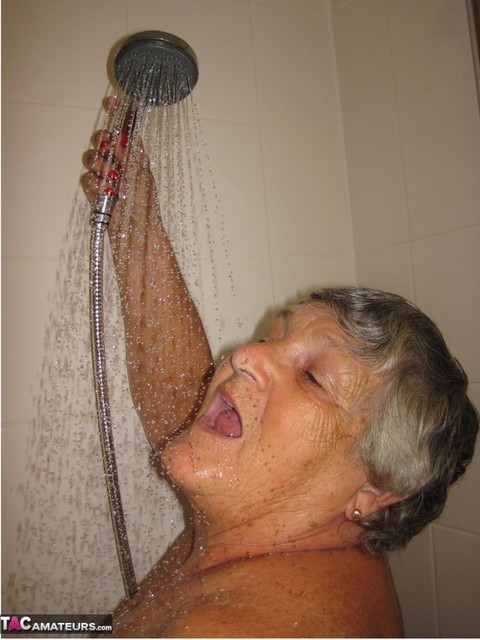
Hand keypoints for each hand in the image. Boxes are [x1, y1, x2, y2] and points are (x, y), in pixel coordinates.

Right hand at [81, 98, 154, 233]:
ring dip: (99, 166)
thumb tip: (121, 134)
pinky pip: (86, 179)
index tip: (110, 103)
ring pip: (90, 158)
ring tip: (112, 181)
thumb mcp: (141, 174)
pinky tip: (105, 193)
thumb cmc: (144, 204)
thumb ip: (130, 153)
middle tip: (111, 155)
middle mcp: (119, 163)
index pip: (122, 129)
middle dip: (102, 145)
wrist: (136, 230)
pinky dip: (94, 185)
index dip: (115, 114)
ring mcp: (106, 177)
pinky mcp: (95, 191)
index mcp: (133, 155)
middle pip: (101, 140)